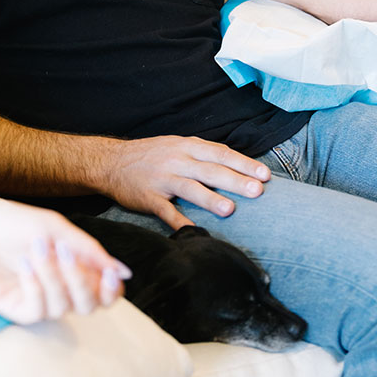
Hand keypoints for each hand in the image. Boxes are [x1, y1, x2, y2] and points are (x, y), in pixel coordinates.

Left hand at [0, 186, 130, 323]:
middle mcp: (59, 286)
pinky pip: (37, 311)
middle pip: (89, 305)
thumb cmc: (12, 222)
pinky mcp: (15, 308)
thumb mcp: (57, 229)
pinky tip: (24, 266)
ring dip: (53, 277)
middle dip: (81, 281)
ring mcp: (38, 298)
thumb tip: (125, 273)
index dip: (113, 289)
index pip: (106, 292)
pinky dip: (35, 287)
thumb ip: (91, 251)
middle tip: (64, 252)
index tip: (111, 275)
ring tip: (36, 249)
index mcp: (75, 266)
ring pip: (63, 307)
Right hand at [103, 134, 270, 228]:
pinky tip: (192, 231)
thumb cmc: (152, 154)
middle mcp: (178, 160)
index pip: (221, 154)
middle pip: (211, 170)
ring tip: (230, 210)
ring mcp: (163, 179)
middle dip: (236, 181)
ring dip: (211, 199)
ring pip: (190, 188)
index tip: (265, 174)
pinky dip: (178, 221)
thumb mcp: (179, 144)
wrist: (111, 161)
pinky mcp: (148, 198)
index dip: (244, 164)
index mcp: (188, 147)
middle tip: (258, 191)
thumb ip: (204, 152)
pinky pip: (165, 211)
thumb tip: (235, 161)